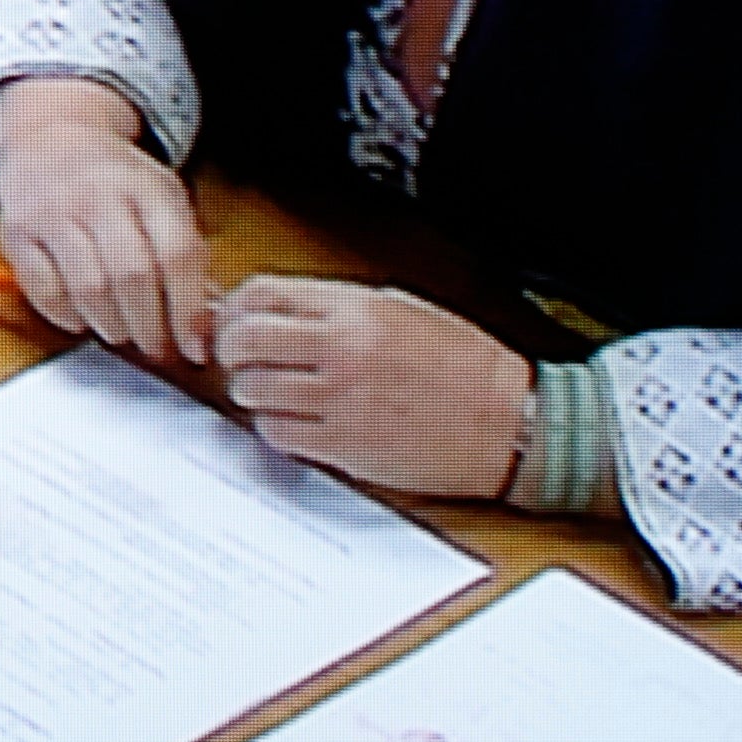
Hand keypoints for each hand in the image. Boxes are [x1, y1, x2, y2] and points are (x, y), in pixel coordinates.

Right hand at [0, 75, 213, 366]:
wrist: (49, 137)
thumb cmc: (115, 180)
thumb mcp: (161, 197)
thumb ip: (185, 252)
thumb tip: (203, 324)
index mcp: (145, 186)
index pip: (177, 254)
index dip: (190, 310)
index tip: (195, 347)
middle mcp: (97, 194)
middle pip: (132, 274)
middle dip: (149, 326)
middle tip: (156, 347)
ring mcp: (52, 210)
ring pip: (88, 287)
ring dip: (111, 325)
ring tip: (121, 332)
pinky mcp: (15, 230)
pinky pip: (43, 289)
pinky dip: (66, 316)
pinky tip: (81, 317)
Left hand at [213, 276, 537, 497]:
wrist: (508, 422)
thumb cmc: (463, 366)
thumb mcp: (399, 309)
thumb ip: (334, 307)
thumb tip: (276, 309)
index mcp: (355, 309)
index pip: (261, 295)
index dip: (235, 307)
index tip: (235, 319)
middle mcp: (342, 350)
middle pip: (244, 341)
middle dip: (232, 350)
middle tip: (241, 359)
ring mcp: (341, 400)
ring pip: (253, 390)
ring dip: (252, 391)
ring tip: (271, 391)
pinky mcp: (347, 446)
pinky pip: (278, 433)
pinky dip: (275, 428)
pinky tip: (293, 422)